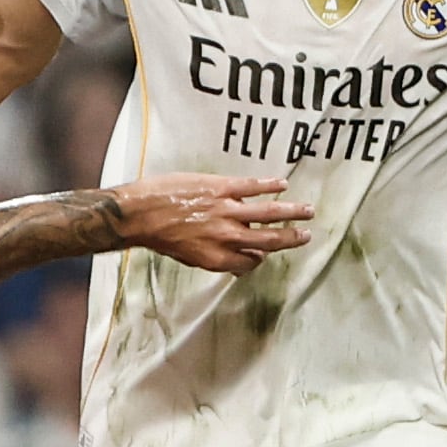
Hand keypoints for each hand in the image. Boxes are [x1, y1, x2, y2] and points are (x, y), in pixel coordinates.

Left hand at [121, 174, 313, 273]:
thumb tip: (235, 259)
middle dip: (291, 238)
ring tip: (308, 211)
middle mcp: (227, 237)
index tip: (262, 252)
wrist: (139, 213)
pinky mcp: (221, 188)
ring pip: (268, 213)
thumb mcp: (188, 257)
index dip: (259, 258)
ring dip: (291, 212)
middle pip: (269, 240)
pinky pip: (252, 187)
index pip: (252, 262)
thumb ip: (214, 257)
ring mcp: (226, 211)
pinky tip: (282, 184)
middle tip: (306, 236)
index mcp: (219, 258)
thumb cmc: (159, 237)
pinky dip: (270, 185)